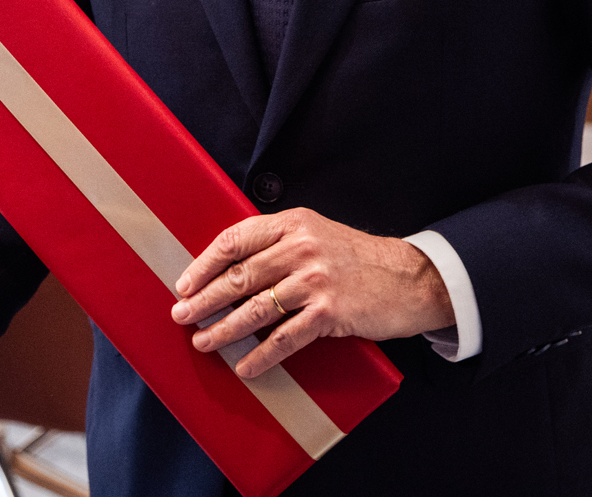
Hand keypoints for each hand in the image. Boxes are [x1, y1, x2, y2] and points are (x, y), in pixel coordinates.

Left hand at [170, 208, 452, 379]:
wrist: (410, 278)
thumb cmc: (358, 259)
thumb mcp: (317, 235)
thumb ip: (280, 245)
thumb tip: (231, 271)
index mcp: (293, 224)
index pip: (236, 240)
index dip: (204, 263)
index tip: (184, 283)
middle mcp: (301, 248)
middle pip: (240, 276)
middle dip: (204, 299)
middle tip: (181, 316)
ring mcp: (316, 280)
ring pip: (256, 308)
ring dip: (224, 329)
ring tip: (203, 342)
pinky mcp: (330, 312)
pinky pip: (285, 337)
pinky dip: (262, 355)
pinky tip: (245, 367)